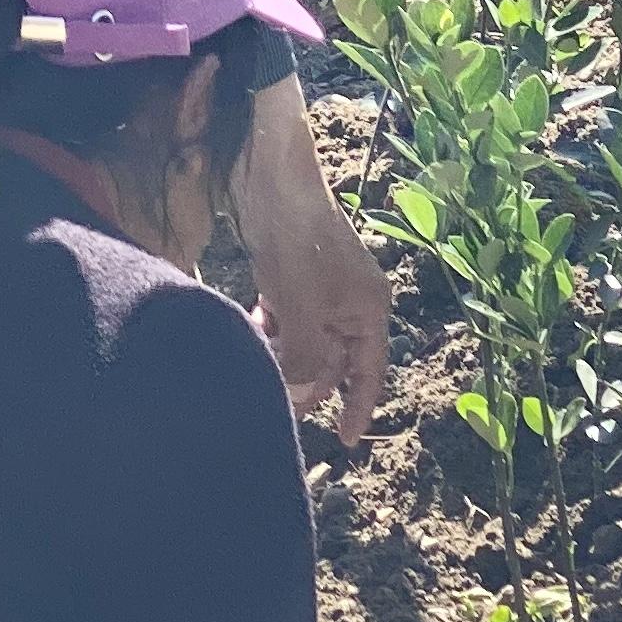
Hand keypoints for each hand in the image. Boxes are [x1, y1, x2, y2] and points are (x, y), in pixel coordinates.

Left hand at [232, 77, 385, 441]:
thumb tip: (303, 395)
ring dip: (284, 356)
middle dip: (307, 381)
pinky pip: (287, 318)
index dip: (358, 408)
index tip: (344, 442)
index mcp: (369, 309)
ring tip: (258, 366)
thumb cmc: (297, 242)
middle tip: (276, 403)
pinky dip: (272, 330)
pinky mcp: (293, 275)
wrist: (272, 178)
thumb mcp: (301, 310)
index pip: (370, 372)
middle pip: (333, 359)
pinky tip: (251, 329)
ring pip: (305, 340)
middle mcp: (351, 300)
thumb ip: (305, 359)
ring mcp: (322, 287)